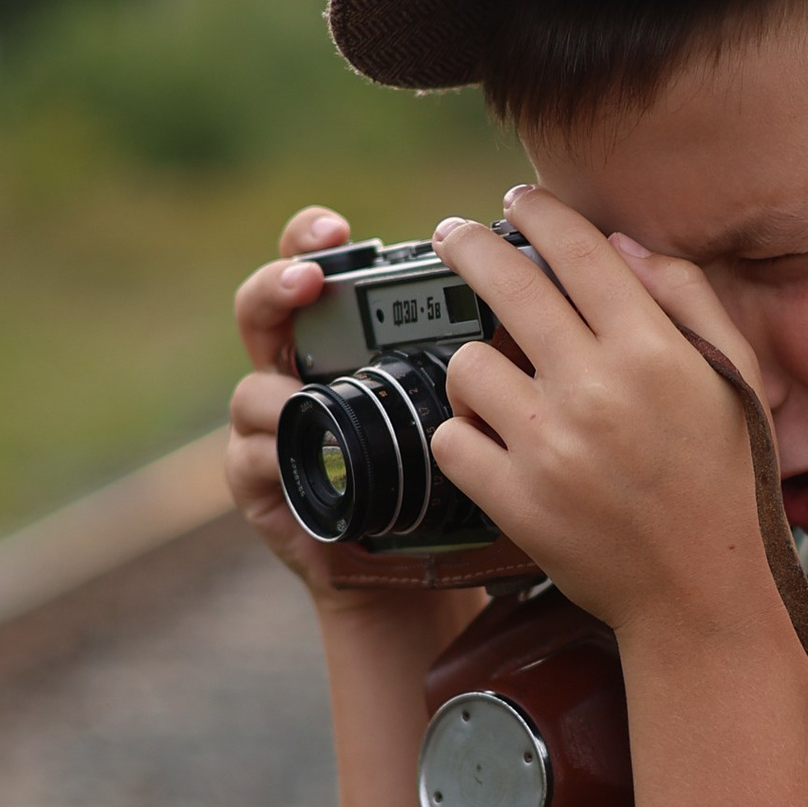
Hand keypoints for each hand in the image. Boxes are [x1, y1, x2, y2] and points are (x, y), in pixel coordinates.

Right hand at [226, 205, 479, 637]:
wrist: (424, 575)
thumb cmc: (458, 480)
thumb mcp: (485, 408)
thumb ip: (499, 353)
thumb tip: (557, 293)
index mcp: (353, 339)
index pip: (322, 267)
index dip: (314, 239)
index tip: (337, 231)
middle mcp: (305, 370)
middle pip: (265, 306)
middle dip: (278, 284)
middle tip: (307, 281)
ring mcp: (275, 425)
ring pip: (253, 387)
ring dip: (274, 389)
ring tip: (300, 397)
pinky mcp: (262, 482)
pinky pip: (250, 457)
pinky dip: (271, 454)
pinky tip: (293, 456)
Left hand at [430, 189, 799, 658]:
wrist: (706, 594)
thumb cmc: (726, 483)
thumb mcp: (735, 380)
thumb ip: (687, 300)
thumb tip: (622, 244)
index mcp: (654, 352)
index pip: (579, 251)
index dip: (539, 212)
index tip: (519, 201)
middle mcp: (598, 390)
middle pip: (507, 286)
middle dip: (470, 247)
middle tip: (455, 237)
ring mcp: (550, 448)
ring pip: (466, 364)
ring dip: (473, 363)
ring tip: (492, 376)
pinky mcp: (515, 502)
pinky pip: (451, 441)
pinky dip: (462, 435)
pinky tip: (487, 437)